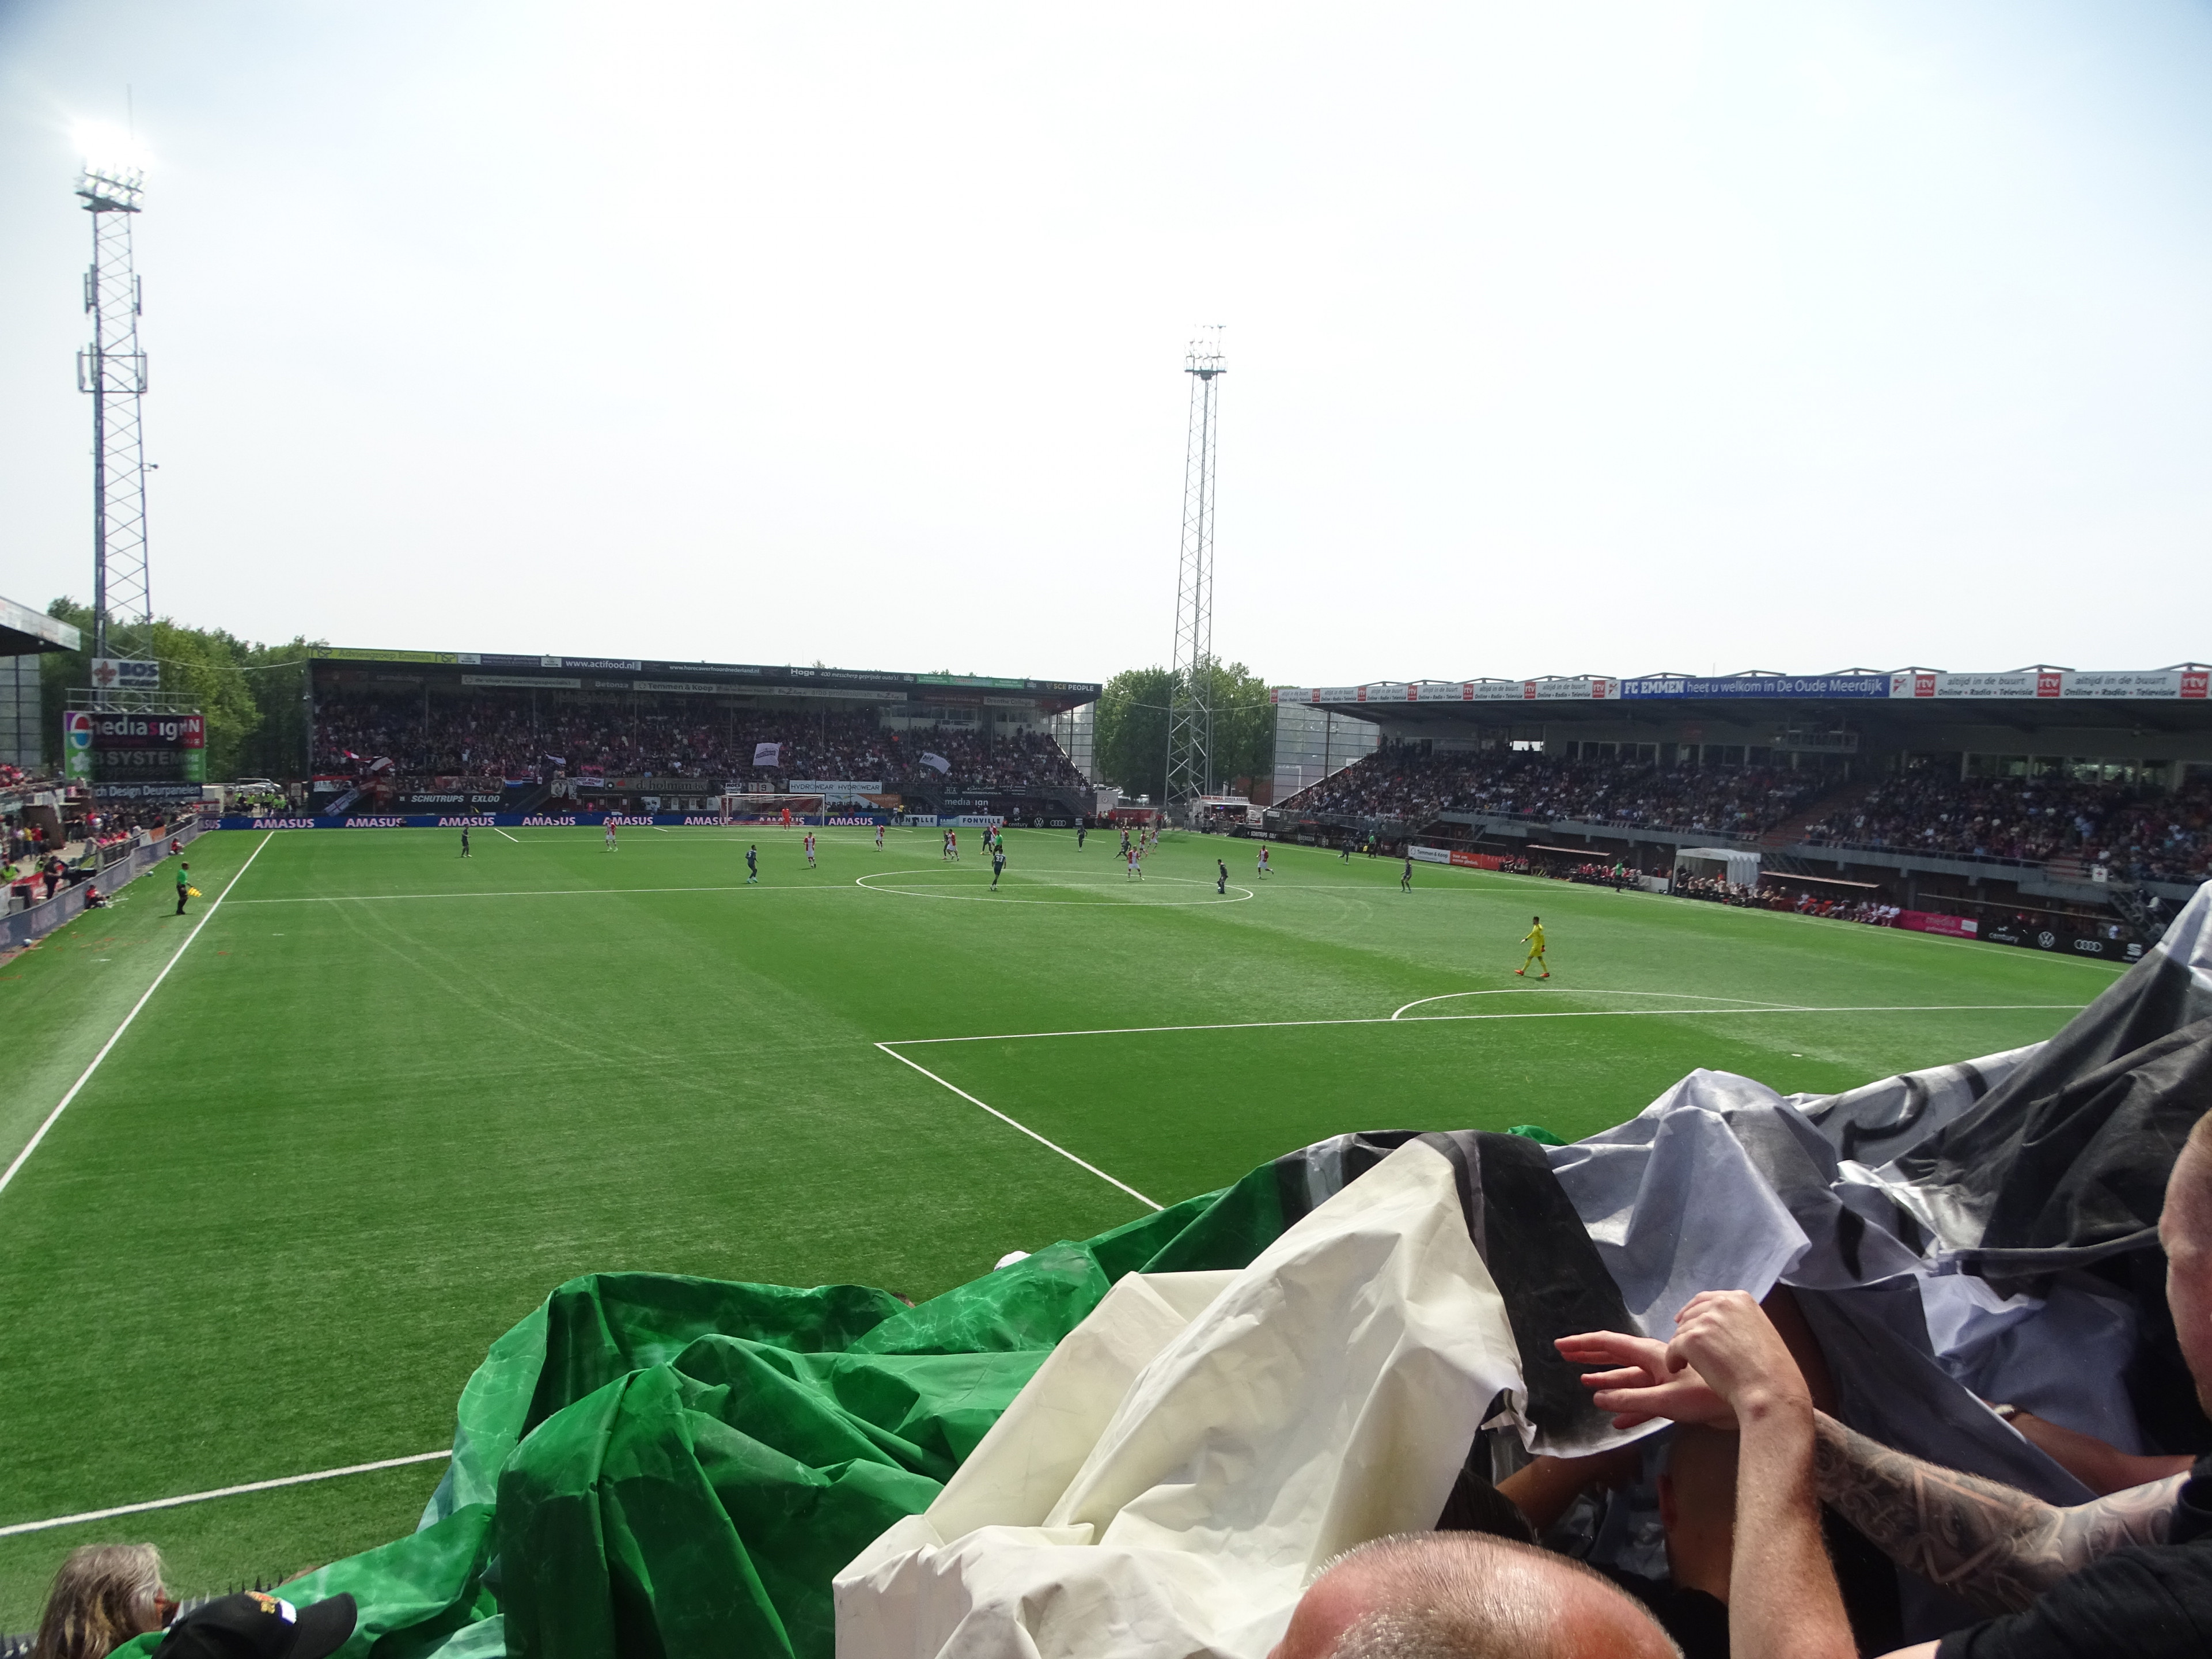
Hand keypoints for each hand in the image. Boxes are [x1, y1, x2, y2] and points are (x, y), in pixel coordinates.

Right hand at [1557, 1329, 1736, 1429]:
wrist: (1749, 1402)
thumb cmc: (1709, 1396)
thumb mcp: (1666, 1400)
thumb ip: (1631, 1400)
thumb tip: (1598, 1398)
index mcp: (1652, 1356)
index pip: (1611, 1344)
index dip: (1584, 1344)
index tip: (1561, 1344)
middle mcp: (1657, 1363)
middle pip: (1617, 1356)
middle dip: (1591, 1356)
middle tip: (1565, 1354)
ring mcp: (1668, 1380)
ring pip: (1630, 1378)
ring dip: (1608, 1381)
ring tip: (1586, 1384)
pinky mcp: (1678, 1397)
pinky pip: (1646, 1400)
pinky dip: (1629, 1408)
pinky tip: (1617, 1421)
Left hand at [1666, 1290, 1810, 1421]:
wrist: (1769, 1390)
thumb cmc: (1770, 1371)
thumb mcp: (1760, 1332)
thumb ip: (1738, 1322)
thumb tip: (1716, 1326)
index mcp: (1740, 1299)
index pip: (1706, 1299)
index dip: (1691, 1311)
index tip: (1681, 1320)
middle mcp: (1723, 1304)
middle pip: (1691, 1314)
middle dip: (1686, 1331)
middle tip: (1684, 1348)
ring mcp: (1707, 1320)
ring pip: (1681, 1332)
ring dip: (1680, 1347)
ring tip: (1684, 1364)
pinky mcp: (1694, 1339)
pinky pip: (1672, 1348)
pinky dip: (1671, 1360)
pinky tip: (1677, 1369)